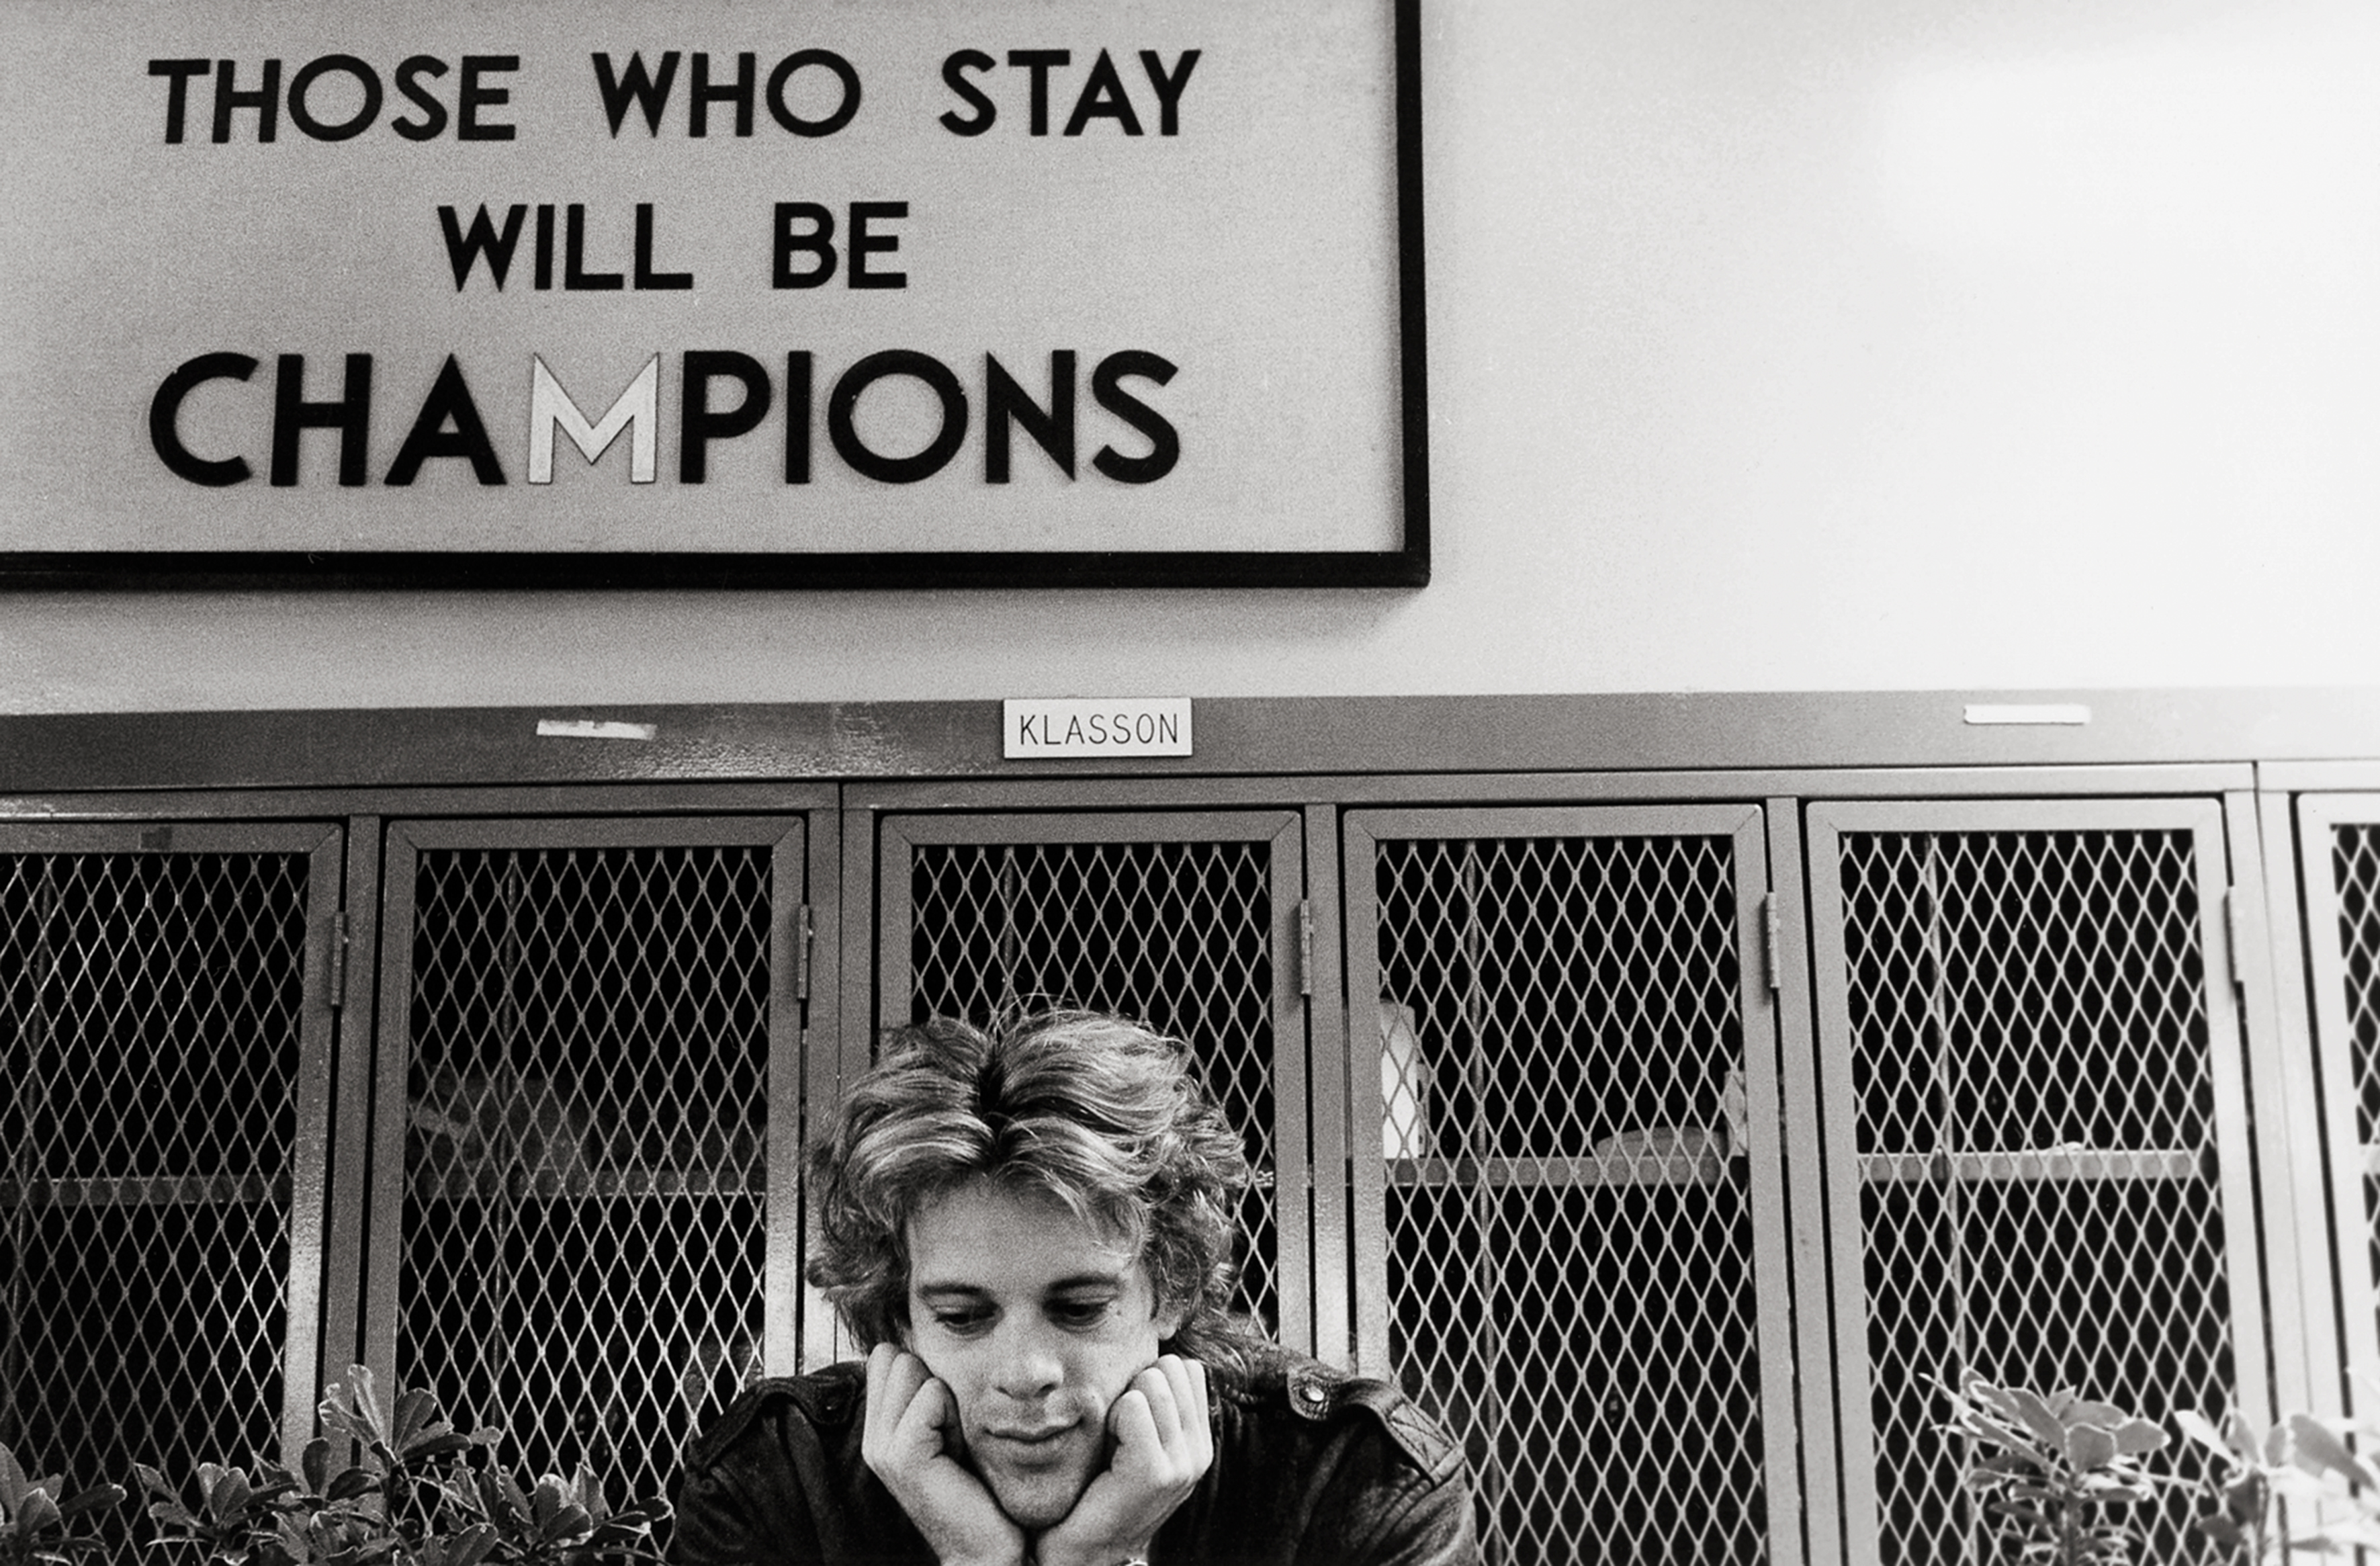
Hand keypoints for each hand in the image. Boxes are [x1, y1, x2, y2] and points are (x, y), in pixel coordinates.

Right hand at [863, 1342, 1027, 1565]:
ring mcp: (880, 1447)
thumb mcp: (950, 1427)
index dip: (926, 1374)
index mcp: (879, 1426)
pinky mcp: (900, 1456)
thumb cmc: (980, 1484)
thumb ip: (929, 1389)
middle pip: (896, 1355)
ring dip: (946, 1398)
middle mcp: (872, 1435)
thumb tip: (922, 1338)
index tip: (945, 1421)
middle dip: (934, 1381)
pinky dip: (953, 1416)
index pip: (887, 1353)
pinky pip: (931, 1395)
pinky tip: (957, 1453)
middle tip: (952, 1433)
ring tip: (955, 1443)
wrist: (988, 1546)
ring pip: (910, 1367)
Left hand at [1033, 1356, 1211, 1565]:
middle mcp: (1199, 1453)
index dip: (1151, 1379)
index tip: (1131, 1417)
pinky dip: (1112, 1418)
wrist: (1083, 1550)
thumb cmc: (1099, 1486)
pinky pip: (1132, 1406)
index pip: (1188, 1368)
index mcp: (1199, 1442)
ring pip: (1152, 1381)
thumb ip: (1157, 1406)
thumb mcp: (1139, 1441)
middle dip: (1137, 1386)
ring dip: (1121, 1403)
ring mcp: (1181, 1464)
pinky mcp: (1154, 1472)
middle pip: (1172, 1367)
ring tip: (1113, 1441)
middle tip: (1119, 1430)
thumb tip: (1156, 1353)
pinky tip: (1108, 1450)